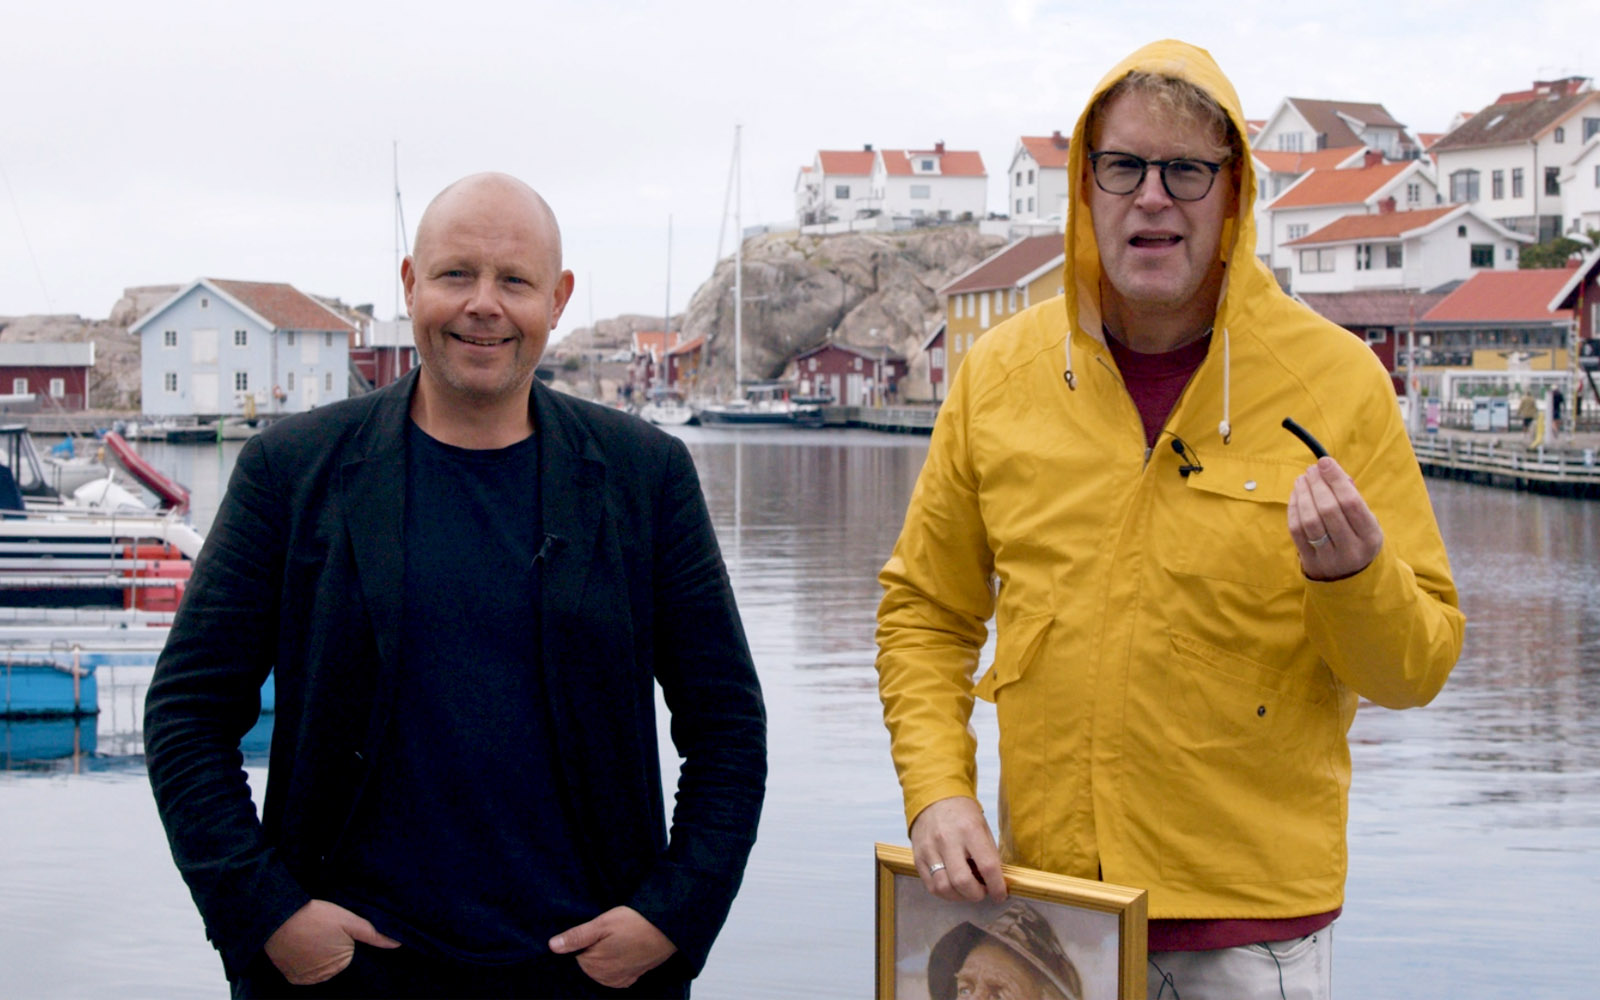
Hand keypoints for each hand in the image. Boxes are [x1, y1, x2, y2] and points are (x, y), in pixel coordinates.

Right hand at [263, 900, 400, 985]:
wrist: (279, 917)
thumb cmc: (316, 916)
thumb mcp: (349, 920)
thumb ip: (373, 934)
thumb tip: (397, 944)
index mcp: (342, 964)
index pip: (348, 955)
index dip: (342, 941)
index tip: (333, 931)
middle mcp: (325, 976)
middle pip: (333, 963)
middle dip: (330, 949)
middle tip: (320, 931)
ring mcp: (306, 978)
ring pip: (318, 967)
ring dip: (315, 956)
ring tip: (310, 937)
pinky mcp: (291, 977)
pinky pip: (302, 972)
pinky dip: (302, 961)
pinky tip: (300, 946)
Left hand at [549, 906, 677, 988]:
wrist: (668, 930)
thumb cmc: (635, 923)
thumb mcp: (603, 923)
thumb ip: (577, 936)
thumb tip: (552, 946)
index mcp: (593, 963)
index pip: (576, 953)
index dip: (586, 939)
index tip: (599, 929)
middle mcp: (603, 977)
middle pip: (587, 961)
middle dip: (594, 947)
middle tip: (611, 931)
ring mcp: (617, 980)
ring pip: (599, 968)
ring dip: (605, 955)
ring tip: (619, 938)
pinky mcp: (630, 979)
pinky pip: (613, 974)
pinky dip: (615, 963)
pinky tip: (624, 949)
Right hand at [910, 796, 1006, 902]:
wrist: (934, 797)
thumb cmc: (962, 814)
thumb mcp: (982, 827)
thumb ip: (988, 855)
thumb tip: (995, 883)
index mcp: (970, 830)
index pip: (987, 866)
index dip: (997, 886)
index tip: (1000, 894)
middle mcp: (948, 839)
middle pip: (962, 881)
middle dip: (977, 894)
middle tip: (982, 891)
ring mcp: (930, 849)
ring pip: (944, 887)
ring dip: (960, 897)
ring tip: (967, 890)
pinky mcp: (918, 857)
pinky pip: (931, 886)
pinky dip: (945, 893)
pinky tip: (953, 887)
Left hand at [1288, 457, 1382, 581]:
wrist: (1352, 579)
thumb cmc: (1358, 539)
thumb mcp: (1367, 522)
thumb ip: (1352, 497)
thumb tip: (1329, 469)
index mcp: (1370, 536)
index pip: (1351, 503)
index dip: (1336, 479)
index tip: (1325, 462)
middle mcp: (1351, 549)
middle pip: (1329, 510)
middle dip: (1318, 484)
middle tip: (1311, 469)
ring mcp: (1329, 558)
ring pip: (1310, 520)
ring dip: (1303, 494)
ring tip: (1302, 479)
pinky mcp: (1309, 561)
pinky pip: (1297, 530)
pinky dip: (1294, 508)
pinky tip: (1296, 494)